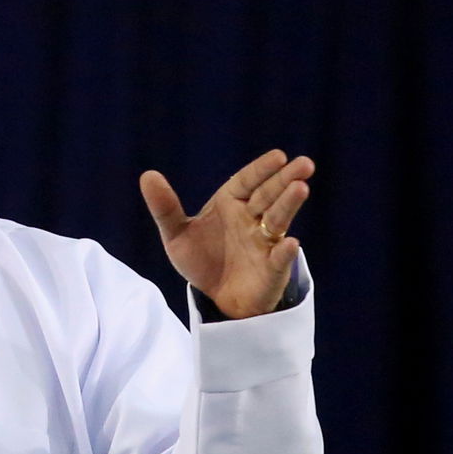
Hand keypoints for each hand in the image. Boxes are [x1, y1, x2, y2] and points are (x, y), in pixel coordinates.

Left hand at [139, 149, 314, 319]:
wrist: (215, 297)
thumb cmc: (201, 260)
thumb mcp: (176, 234)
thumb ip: (165, 207)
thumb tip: (147, 175)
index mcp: (231, 204)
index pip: (247, 181)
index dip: (262, 169)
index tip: (278, 156)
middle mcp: (252, 219)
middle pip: (269, 195)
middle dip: (286, 179)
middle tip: (305, 164)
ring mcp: (265, 242)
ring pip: (278, 220)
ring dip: (289, 205)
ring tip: (301, 188)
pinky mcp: (272, 268)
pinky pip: (279, 258)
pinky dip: (284, 252)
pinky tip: (290, 243)